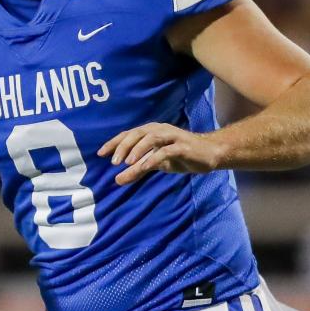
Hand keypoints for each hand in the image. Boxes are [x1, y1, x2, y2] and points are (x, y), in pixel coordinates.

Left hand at [97, 123, 225, 185]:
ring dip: (137, 149)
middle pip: (137, 134)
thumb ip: (136, 170)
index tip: (100, 153)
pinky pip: (166, 150)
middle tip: (113, 162)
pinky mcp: (183, 146)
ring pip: (151, 138)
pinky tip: (145, 167)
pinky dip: (154, 157)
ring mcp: (172, 137)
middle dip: (123, 146)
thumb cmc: (180, 156)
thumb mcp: (155, 164)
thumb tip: (116, 180)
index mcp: (151, 131)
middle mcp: (160, 130)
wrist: (209, 154)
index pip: (128, 134)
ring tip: (127, 163)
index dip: (114, 142)